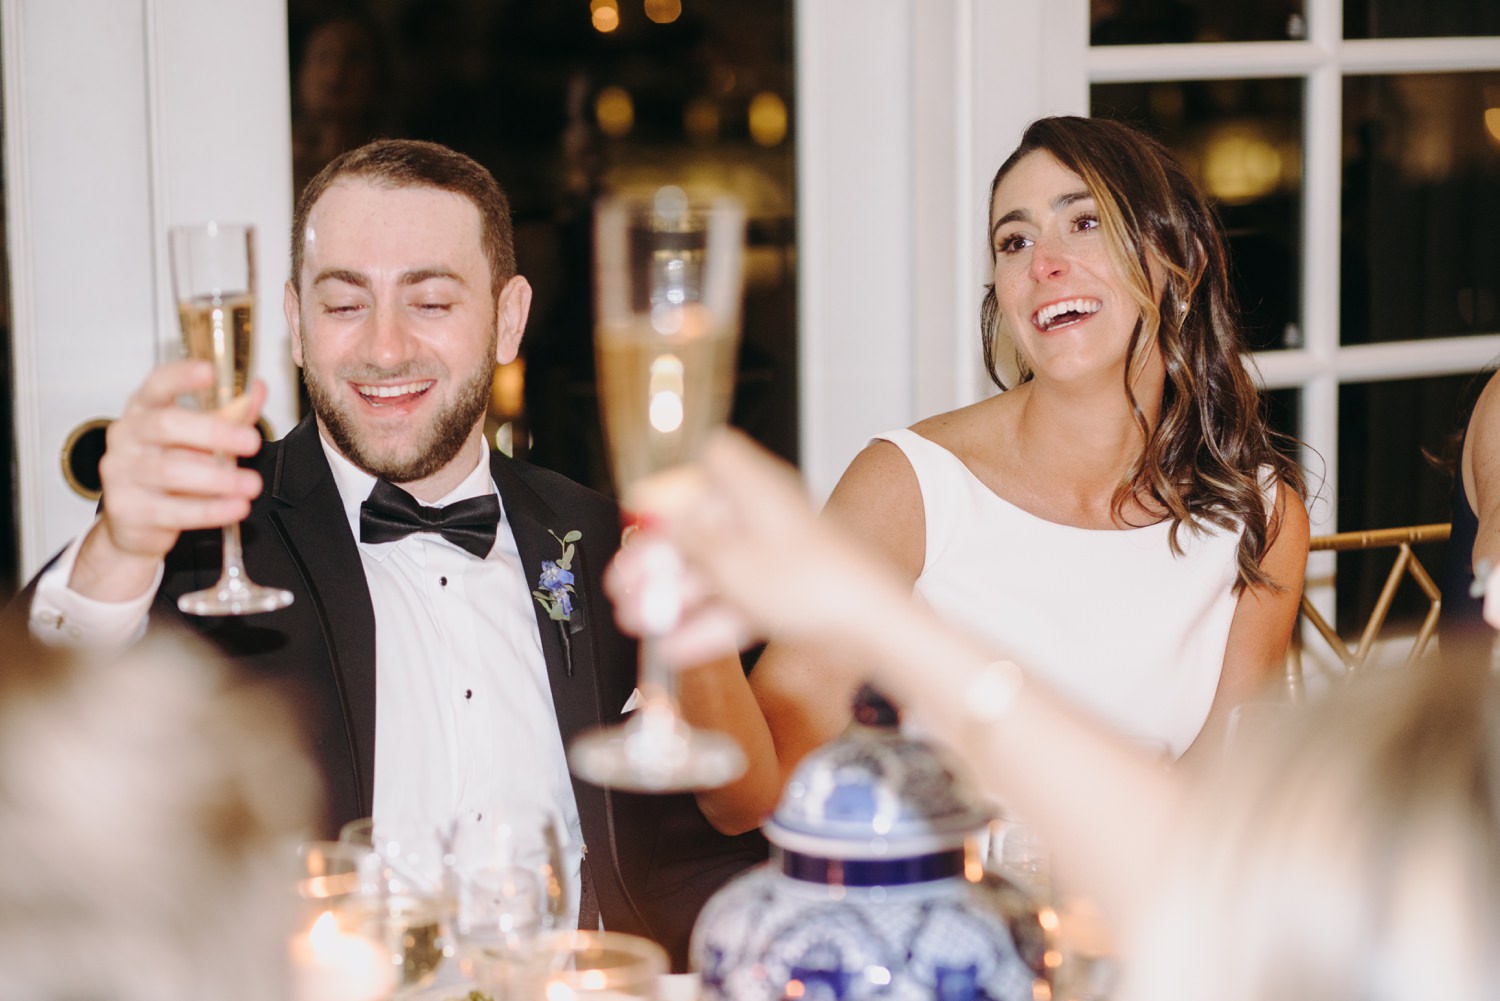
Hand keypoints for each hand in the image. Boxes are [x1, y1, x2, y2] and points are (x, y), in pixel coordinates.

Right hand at [71, 360, 266, 600]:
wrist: (135, 520)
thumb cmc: (170, 468)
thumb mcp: (200, 438)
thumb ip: (229, 414)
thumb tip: (256, 389)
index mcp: (143, 410)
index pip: (158, 384)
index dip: (182, 376)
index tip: (211, 371)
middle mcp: (127, 436)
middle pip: (166, 425)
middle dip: (213, 432)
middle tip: (252, 442)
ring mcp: (121, 473)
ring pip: (170, 471)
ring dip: (218, 478)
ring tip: (251, 484)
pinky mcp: (127, 509)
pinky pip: (172, 510)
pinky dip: (210, 510)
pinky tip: (235, 506)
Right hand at [604, 430, 902, 664]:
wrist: (874, 627)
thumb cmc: (816, 583)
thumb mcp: (733, 562)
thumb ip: (687, 537)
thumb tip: (653, 509)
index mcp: (757, 490)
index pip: (712, 461)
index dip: (676, 484)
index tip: (641, 517)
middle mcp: (765, 517)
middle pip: (701, 527)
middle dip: (659, 558)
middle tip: (623, 585)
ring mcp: (776, 556)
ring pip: (715, 571)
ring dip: (674, 598)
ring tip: (637, 623)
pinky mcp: (786, 593)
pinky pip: (736, 602)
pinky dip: (707, 623)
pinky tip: (675, 648)